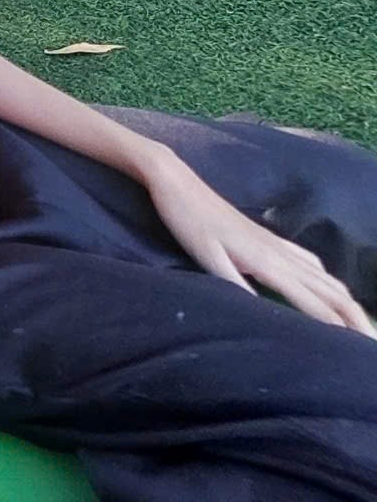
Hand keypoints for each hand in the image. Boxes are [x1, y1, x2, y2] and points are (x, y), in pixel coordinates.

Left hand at [145, 154, 376, 334]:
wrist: (177, 183)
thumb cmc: (188, 223)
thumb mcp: (206, 258)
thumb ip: (235, 285)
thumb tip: (262, 314)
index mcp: (268, 263)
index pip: (315, 303)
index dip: (339, 328)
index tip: (358, 350)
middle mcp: (280, 254)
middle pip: (331, 291)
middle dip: (356, 318)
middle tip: (373, 345)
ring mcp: (276, 244)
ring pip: (324, 277)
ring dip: (346, 301)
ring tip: (362, 323)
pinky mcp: (267, 237)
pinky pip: (309, 262)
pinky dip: (328, 280)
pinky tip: (328, 285)